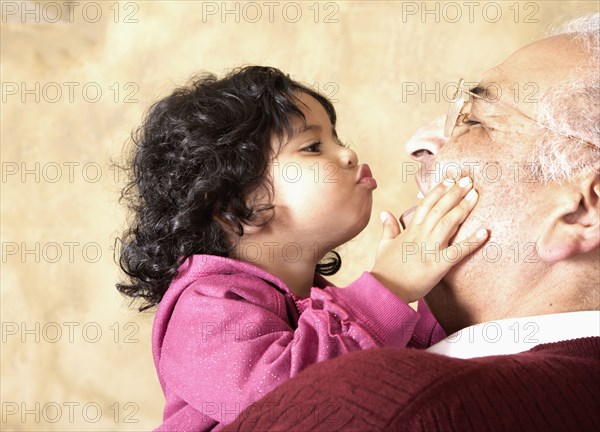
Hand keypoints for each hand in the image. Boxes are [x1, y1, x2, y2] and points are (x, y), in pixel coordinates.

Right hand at [370, 177, 487, 302]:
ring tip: (475, 194)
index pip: (426, 205)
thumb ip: (388, 228)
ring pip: (449, 223)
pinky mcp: (438, 265)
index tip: (449, 179)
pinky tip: (485, 231)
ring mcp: (430, 249)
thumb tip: (385, 213)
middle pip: (440, 209)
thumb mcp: (384, 245)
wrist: (384, 290)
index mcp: (410, 231)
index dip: (438, 191)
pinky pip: (458, 251)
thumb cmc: (384, 270)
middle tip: (467, 180)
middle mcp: (421, 235)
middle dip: (454, 193)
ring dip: (463, 207)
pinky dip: (472, 241)